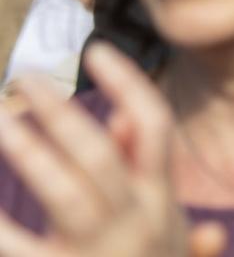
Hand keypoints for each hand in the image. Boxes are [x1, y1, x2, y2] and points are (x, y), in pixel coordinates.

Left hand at [0, 45, 226, 256]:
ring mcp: (101, 251)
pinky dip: (1, 226)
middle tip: (26, 80)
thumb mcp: (159, 232)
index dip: (128, 84)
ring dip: (31, 149)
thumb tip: (120, 123)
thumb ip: (141, 176)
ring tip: (1, 120)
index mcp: (161, 202)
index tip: (95, 53)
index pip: (154, 126)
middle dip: (62, 110)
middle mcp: (141, 222)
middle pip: (101, 151)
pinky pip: (20, 246)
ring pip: (67, 188)